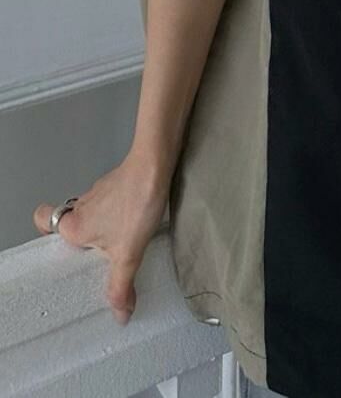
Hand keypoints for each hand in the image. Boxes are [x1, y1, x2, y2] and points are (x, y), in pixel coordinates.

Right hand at [32, 153, 169, 325]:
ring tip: (121, 240)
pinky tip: (135, 219)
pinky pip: (110, 200)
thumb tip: (120, 316)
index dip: (46, 231)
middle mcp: (80, 206)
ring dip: (102, 223)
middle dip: (81, 236)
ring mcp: (99, 191)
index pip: (43, 221)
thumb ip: (121, 285)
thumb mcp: (128, 254)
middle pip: (69, 219)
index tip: (64, 250)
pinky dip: (118, 209)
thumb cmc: (136, 206)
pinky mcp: (118, 182)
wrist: (155, 166)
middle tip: (97, 254)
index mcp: (74, 225)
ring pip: (91, 209)